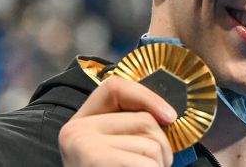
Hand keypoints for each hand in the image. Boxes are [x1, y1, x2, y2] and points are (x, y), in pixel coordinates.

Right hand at [59, 76, 176, 166]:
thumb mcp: (118, 152)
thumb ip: (132, 131)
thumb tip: (169, 116)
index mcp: (80, 124)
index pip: (114, 87)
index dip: (147, 96)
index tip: (170, 116)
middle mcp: (75, 131)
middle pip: (145, 121)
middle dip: (161, 147)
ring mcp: (83, 147)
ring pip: (152, 144)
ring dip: (159, 165)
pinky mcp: (95, 161)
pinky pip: (148, 163)